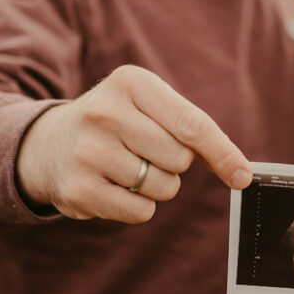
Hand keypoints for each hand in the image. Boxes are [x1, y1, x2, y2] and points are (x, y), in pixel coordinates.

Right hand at [17, 65, 252, 222]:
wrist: (50, 144)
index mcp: (131, 82)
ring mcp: (88, 151)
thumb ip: (194, 130)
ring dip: (156, 185)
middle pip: (180, 159)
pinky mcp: (78, 189)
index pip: (192, 124)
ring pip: (163, 187)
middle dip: (174, 164)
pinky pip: (141, 211)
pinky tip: (113, 186)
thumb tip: (242, 172)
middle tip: (144, 150)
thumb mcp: (149, 106)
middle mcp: (106, 112)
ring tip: (125, 167)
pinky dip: (138, 206)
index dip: (223, 153)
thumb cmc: (119, 124)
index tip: (244, 176)